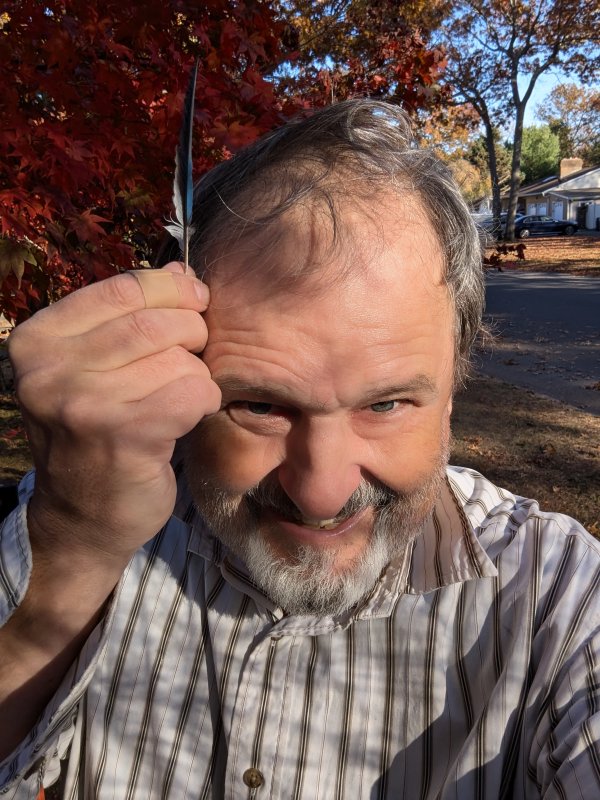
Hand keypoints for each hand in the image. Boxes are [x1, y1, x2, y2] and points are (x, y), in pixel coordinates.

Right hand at [8, 263, 220, 566]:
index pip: (124, 288)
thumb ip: (133, 316)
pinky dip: (202, 403)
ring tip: (177, 399)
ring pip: (179, 360)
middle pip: (157, 323)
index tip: (196, 302)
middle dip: (192, 336)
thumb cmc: (96, 435)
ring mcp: (82, 402)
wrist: (81, 519)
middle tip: (192, 358)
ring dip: (196, 377)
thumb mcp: (97, 368)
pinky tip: (184, 420)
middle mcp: (49, 368)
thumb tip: (182, 270)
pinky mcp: (122, 435)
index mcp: (38, 339)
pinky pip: (192, 393)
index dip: (173, 290)